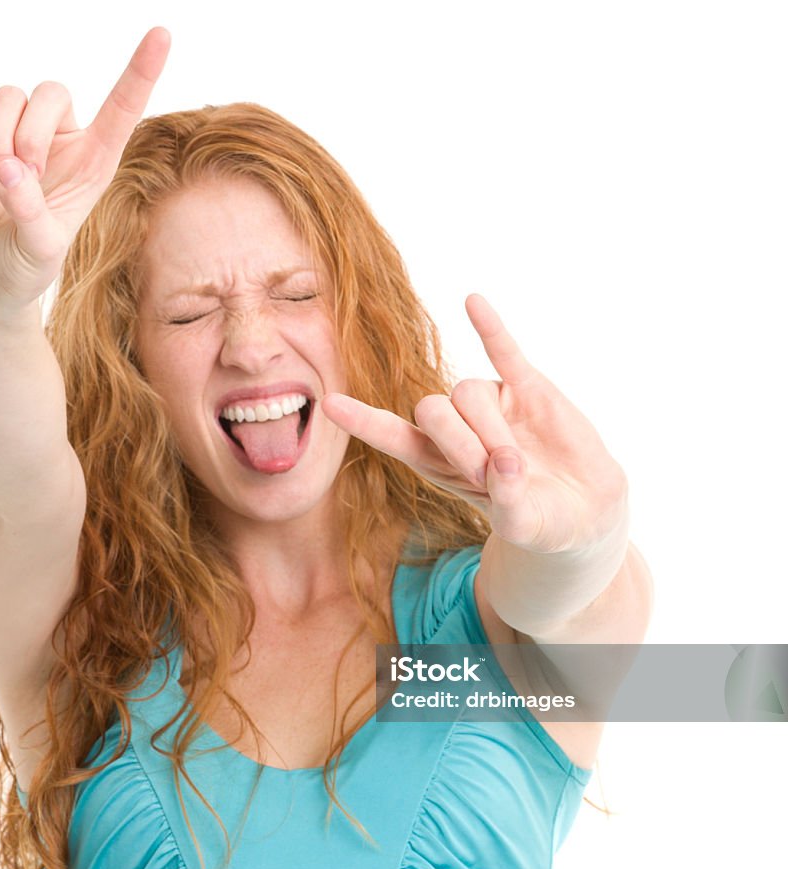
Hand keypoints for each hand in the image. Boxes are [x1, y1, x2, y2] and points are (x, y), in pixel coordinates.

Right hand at [0, 24, 169, 311]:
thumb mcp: (39, 251)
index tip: (161, 35)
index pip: (122, 110)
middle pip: (51, 92)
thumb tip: (8, 170)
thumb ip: (30, 213)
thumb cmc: (24, 270)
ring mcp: (17, 135)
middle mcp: (61, 142)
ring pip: (9, 98)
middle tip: (18, 179)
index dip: (140, 73)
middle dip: (31, 133)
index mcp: (93, 165)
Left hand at [321, 294, 629, 554]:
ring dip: (491, 427)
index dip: (363, 421)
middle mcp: (456, 427)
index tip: (328, 404)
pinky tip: (472, 302)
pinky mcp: (527, 387)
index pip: (391, 436)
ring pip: (468, 391)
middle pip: (431, 408)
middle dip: (459, 441)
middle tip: (491, 472)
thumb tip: (506, 463)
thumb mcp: (521, 523)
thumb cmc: (540, 522)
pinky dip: (489, 328)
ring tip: (519, 463)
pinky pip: (504, 350)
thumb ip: (508, 499)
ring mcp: (491, 403)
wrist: (585, 509)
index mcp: (438, 462)